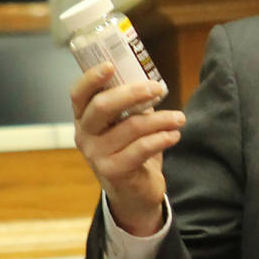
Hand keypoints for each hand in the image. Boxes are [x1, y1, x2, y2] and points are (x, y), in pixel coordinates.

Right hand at [71, 64, 184, 236]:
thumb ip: (129, 104)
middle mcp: (84, 135)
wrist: (134, 193)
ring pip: (131, 127)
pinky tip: (174, 135)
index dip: (91, 78)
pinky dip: (161, 138)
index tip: (110, 65)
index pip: (78, 94)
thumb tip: (148, 81)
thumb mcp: (125, 124)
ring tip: (179, 118)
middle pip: (103, 106)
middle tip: (159, 89)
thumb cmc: (130, 149)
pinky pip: (141, 148)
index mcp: (84, 118)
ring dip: (161, 119)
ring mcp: (96, 155)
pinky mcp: (114, 171)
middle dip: (133, 93)